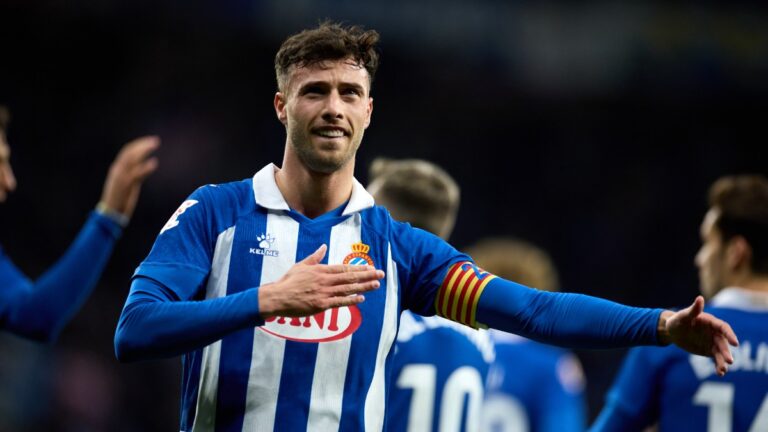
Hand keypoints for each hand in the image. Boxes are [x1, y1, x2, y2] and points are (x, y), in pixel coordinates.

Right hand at [99, 136, 159, 219]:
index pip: (127, 152)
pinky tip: (154, 163)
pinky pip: (136, 174)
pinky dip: (145, 167)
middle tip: (155, 140)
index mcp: (117, 169)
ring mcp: (121, 177)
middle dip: (142, 145)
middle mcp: (118, 170)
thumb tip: (146, 168)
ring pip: (131, 159)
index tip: (150, 141)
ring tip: (155, 145)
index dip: (138, 145)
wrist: (110, 214)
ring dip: (143, 150)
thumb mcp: (129, 185)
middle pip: (129, 152)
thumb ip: (136, 175)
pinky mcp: (125, 186)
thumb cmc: (120, 200)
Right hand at [258, 244, 384, 318]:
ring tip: (376, 285)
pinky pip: (339, 302)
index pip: (344, 268)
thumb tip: (323, 246)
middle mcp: (325, 280)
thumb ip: (315, 257)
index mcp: (321, 270)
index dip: (359, 268)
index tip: (371, 267)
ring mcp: (324, 293)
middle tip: (381, 274)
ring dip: (363, 287)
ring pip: (348, 289)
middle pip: (350, 277)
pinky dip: (351, 300)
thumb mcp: (301, 265)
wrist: (278, 297)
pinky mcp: (321, 305)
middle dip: (367, 275)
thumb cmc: (288, 281)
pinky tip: (361, 298)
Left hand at [658, 296, 738, 375]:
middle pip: (723, 342)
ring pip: (721, 352)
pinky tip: (720, 373)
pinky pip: (716, 358)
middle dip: (726, 351)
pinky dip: (718, 366)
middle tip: (729, 361)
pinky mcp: (708, 350)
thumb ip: (693, 310)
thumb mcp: (683, 316)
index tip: (735, 343)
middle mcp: (714, 332)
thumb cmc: (677, 321)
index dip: (730, 335)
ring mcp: (712, 342)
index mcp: (711, 322)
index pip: (723, 328)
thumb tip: (700, 298)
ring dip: (723, 361)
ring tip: (723, 370)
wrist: (672, 332)